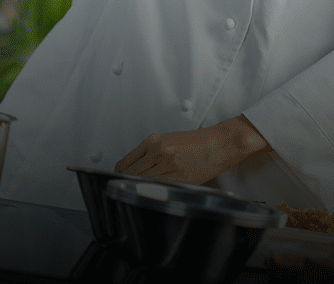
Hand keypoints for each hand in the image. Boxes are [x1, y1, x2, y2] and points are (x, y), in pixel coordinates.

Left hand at [114, 116, 270, 185]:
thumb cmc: (195, 142)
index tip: (117, 178)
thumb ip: (151, 152)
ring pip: (144, 180)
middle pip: (133, 172)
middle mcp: (158, 152)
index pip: (127, 160)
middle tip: (122, 189)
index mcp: (153, 141)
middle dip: (126, 182)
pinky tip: (149, 194)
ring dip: (137, 188)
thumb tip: (137, 167)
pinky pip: (159, 187)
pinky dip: (151, 191)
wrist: (216, 145)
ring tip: (133, 193)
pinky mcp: (178, 177)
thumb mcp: (168, 140)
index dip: (119, 172)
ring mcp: (167, 165)